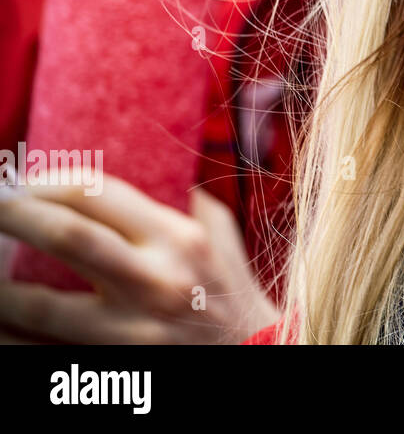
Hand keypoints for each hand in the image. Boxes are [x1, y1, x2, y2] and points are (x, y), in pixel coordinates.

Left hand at [0, 175, 279, 343]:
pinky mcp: (116, 367)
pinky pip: (40, 351)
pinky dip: (7, 335)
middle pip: (68, 236)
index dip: (48, 181)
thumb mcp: (216, 230)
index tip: (21, 181)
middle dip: (13, 214)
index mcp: (180, 237)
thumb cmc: (230, 284)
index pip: (100, 193)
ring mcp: (134, 329)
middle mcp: (157, 279)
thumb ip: (177, 196)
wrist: (255, 352)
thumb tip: (129, 157)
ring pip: (39, 305)